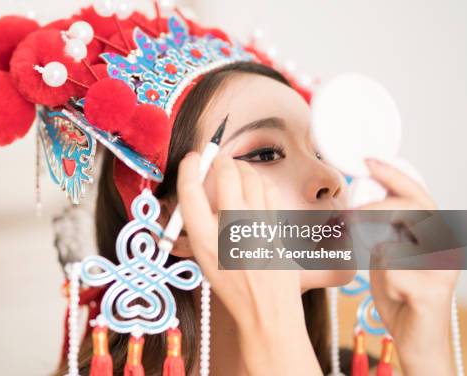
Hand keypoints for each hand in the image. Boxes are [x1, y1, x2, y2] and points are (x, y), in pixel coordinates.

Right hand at [176, 152, 321, 374]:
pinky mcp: (277, 224)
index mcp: (204, 239)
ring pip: (250, 175)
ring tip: (234, 169)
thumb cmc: (231, 284)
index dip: (189, 168)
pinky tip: (254, 185)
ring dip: (240, 166)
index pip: (190, 191)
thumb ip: (195, 226)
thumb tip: (194, 192)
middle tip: (216, 160)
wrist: (265, 309)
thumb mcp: (202, 258)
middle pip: (225, 174)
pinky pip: (268, 188)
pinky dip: (259, 180)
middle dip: (219, 160)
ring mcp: (258, 223)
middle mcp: (230, 227)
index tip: (192, 158)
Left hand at [361, 158, 458, 374]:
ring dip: (377, 255)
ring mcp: (444, 268)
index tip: (368, 160)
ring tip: (382, 270)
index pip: (416, 193)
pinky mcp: (434, 292)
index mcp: (437, 231)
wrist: (416, 338)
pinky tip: (394, 293)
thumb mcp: (387, 253)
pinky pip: (392, 272)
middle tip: (348, 216)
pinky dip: (383, 281)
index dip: (392, 174)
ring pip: (395, 242)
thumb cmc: (401, 292)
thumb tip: (357, 202)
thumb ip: (381, 228)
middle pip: (409, 208)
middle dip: (372, 210)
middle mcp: (447, 244)